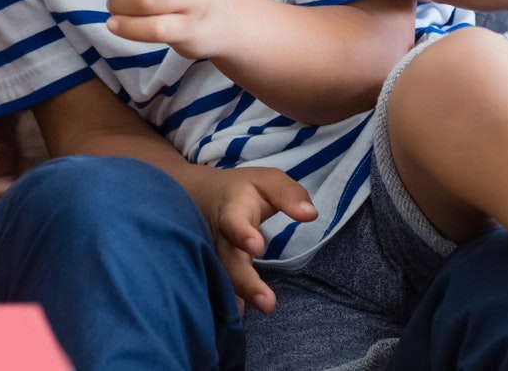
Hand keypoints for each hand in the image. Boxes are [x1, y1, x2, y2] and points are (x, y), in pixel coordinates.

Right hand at [186, 165, 317, 313]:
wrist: (197, 196)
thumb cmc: (241, 190)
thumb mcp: (266, 181)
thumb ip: (289, 195)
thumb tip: (310, 214)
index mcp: (231, 211)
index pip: (234, 222)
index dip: (242, 234)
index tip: (257, 245)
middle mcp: (218, 239)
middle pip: (228, 262)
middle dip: (246, 283)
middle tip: (267, 303)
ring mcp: (212, 258)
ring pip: (221, 281)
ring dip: (237, 301)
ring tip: (254, 316)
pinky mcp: (213, 273)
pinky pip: (217, 291)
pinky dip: (225, 309)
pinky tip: (234, 326)